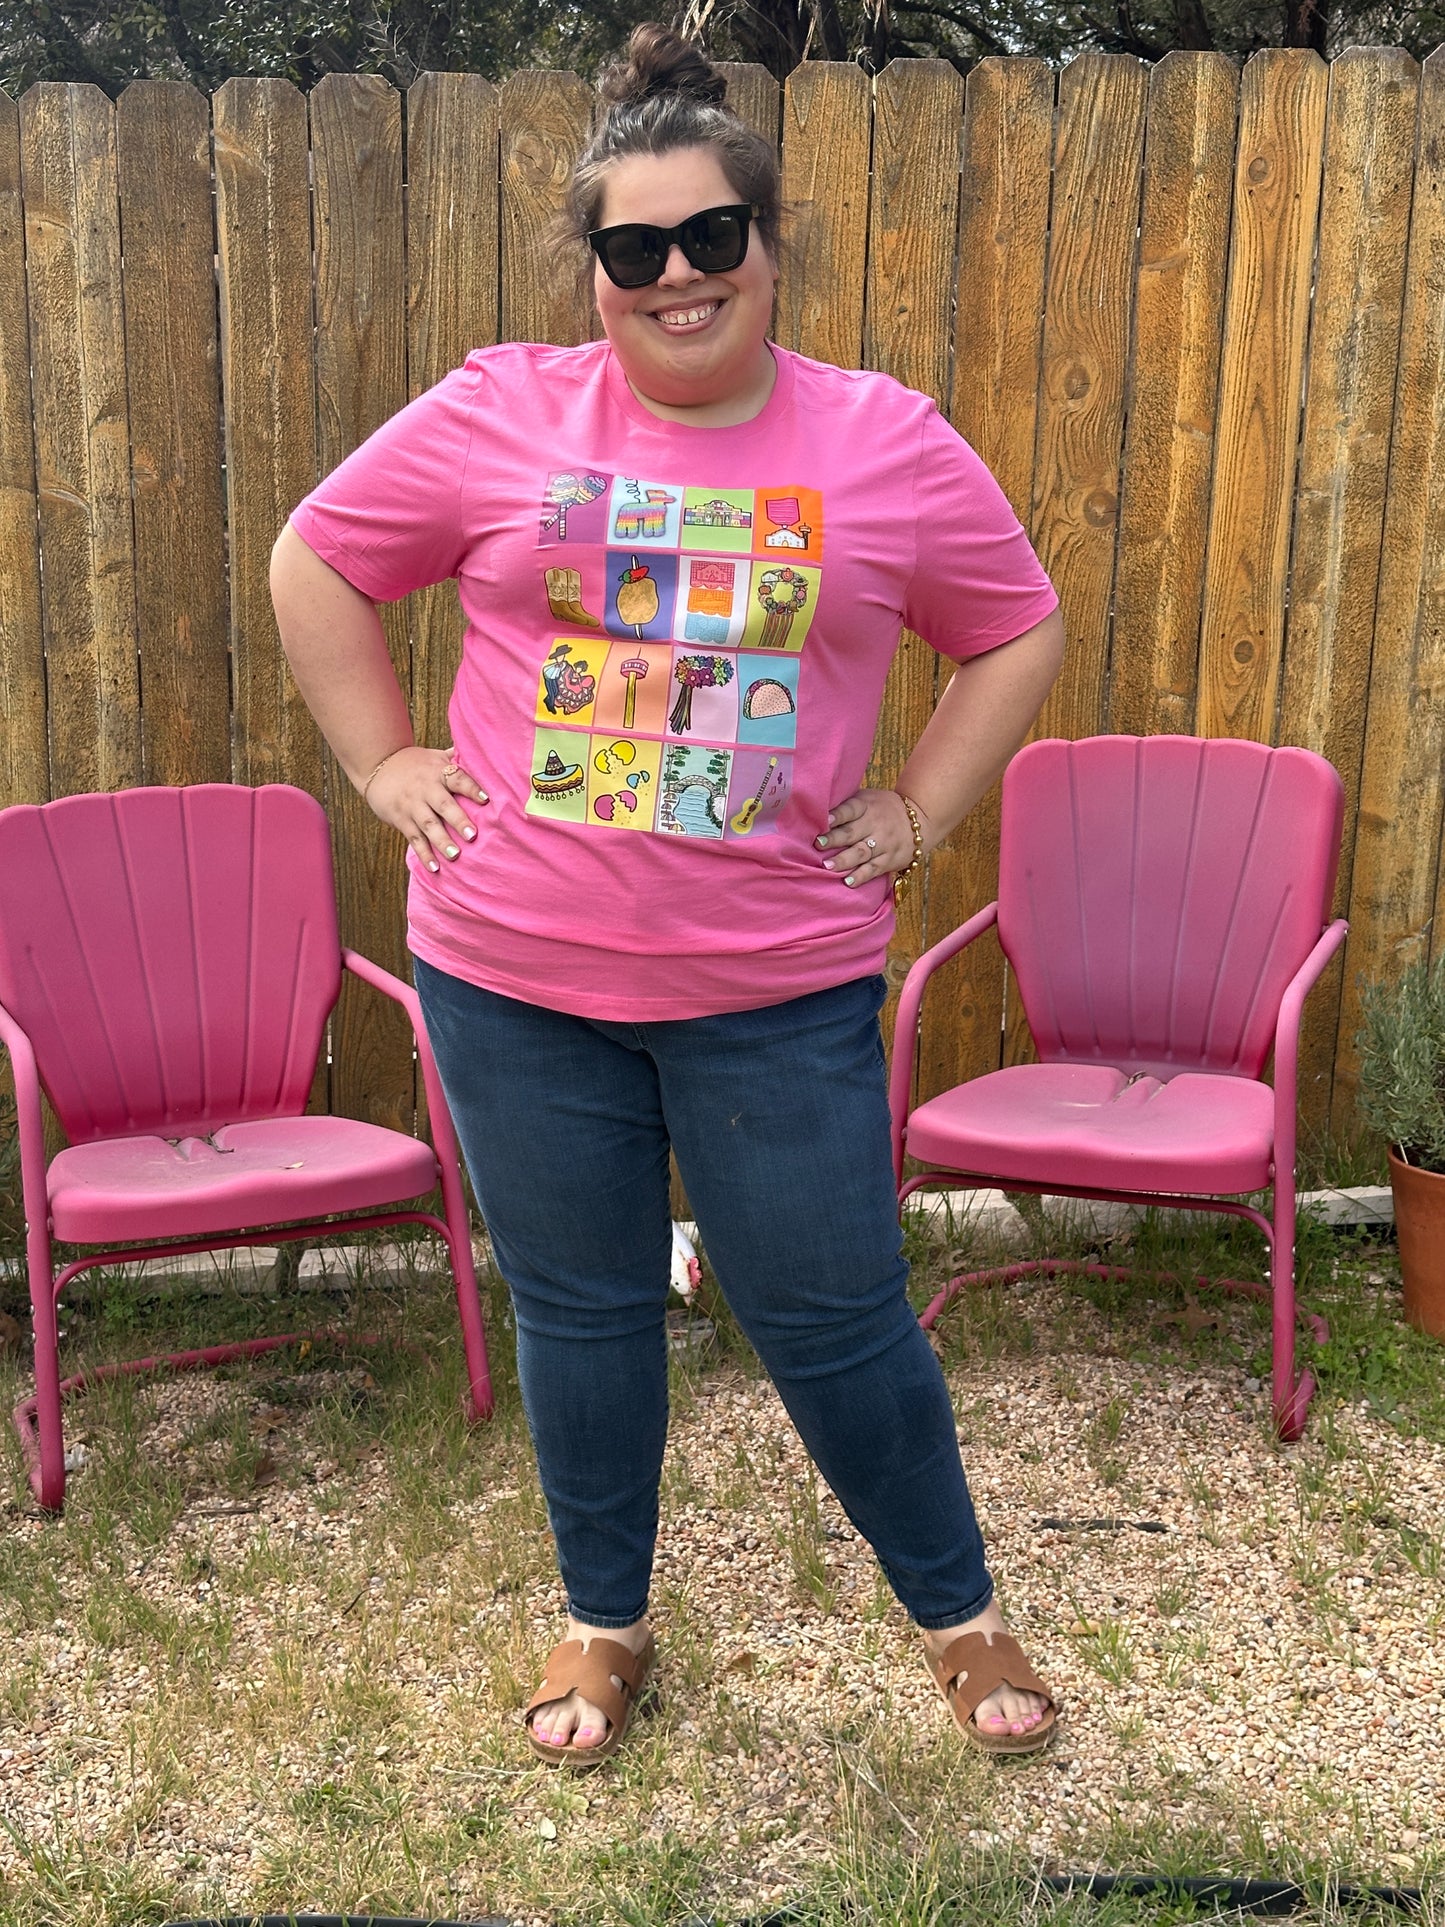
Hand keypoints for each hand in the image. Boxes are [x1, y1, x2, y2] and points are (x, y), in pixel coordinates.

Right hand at [364, 745, 487, 872]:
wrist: (378, 765)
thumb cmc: (416, 763)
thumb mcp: (436, 756)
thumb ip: (458, 757)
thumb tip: (485, 750)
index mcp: (438, 772)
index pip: (457, 778)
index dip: (470, 788)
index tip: (485, 799)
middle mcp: (426, 789)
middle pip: (443, 804)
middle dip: (458, 820)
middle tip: (472, 835)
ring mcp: (412, 806)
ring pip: (428, 824)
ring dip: (441, 840)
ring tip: (455, 855)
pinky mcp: (401, 820)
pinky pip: (414, 839)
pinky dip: (424, 854)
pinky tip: (434, 868)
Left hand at [815, 788, 924, 886]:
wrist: (920, 819)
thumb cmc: (883, 808)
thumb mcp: (868, 798)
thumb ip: (847, 804)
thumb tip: (815, 809)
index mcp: (867, 806)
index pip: (851, 809)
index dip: (838, 814)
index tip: (824, 820)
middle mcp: (875, 824)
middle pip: (852, 832)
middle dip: (834, 839)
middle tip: (817, 844)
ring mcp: (883, 843)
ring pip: (861, 853)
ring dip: (844, 860)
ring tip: (827, 867)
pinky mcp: (889, 859)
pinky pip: (874, 869)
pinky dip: (861, 876)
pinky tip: (848, 882)